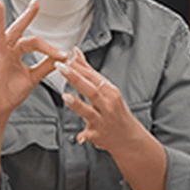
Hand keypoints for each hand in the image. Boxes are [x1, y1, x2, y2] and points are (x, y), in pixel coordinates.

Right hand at [0, 0, 66, 126]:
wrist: (0, 109)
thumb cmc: (12, 92)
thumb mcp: (33, 77)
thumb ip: (46, 66)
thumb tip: (63, 56)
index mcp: (17, 51)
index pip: (35, 42)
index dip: (50, 48)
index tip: (63, 54)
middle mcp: (6, 50)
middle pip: (18, 29)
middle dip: (27, 15)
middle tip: (37, 1)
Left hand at [57, 47, 168, 189]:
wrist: (128, 137)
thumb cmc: (115, 110)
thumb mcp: (106, 90)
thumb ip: (88, 71)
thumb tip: (75, 52)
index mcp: (111, 92)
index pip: (94, 76)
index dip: (79, 66)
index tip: (66, 57)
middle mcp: (108, 105)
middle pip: (91, 90)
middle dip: (75, 78)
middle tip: (61, 68)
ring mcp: (103, 121)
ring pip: (89, 111)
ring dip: (77, 104)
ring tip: (66, 96)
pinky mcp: (98, 135)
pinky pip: (89, 135)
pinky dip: (84, 136)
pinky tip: (79, 137)